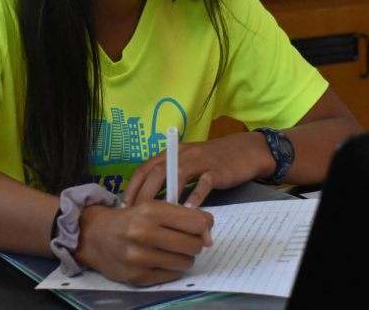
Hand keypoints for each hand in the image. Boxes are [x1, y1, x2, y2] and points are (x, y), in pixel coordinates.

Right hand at [74, 201, 212, 285]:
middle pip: (193, 245)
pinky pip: (172, 275)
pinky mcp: (138, 277)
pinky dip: (172, 268)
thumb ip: (183, 216)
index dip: (204, 225)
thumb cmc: (130, 218)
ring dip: (183, 256)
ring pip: (185, 262)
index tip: (201, 226)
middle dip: (194, 242)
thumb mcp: (153, 207)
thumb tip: (208, 236)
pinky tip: (160, 259)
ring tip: (171, 249)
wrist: (95, 236)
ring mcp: (140, 258)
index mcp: (150, 211)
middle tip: (184, 238)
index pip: (196, 223)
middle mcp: (144, 234)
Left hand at [123, 131, 271, 207]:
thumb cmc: (213, 161)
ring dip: (164, 196)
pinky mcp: (216, 170)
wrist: (245, 151)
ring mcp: (199, 161)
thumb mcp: (188, 164)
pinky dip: (195, 197)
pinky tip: (188, 213)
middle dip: (143, 194)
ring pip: (176, 175)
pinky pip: (203, 184)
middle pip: (156, 172)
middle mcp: (182, 154)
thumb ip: (171, 178)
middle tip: (136, 216)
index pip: (144, 168)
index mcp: (171, 152)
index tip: (124, 206)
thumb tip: (150, 202)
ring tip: (156, 216)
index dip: (132, 187)